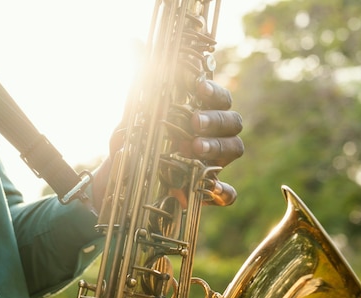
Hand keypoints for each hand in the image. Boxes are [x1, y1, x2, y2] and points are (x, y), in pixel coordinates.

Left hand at [93, 80, 242, 208]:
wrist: (125, 175)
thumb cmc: (137, 137)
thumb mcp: (134, 110)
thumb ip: (140, 78)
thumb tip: (133, 41)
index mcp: (203, 112)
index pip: (220, 98)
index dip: (213, 92)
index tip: (197, 89)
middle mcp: (215, 134)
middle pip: (233, 121)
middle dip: (215, 120)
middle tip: (194, 123)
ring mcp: (215, 161)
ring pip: (235, 149)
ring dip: (218, 147)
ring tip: (194, 148)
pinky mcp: (210, 190)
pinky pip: (229, 192)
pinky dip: (225, 191)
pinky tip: (213, 189)